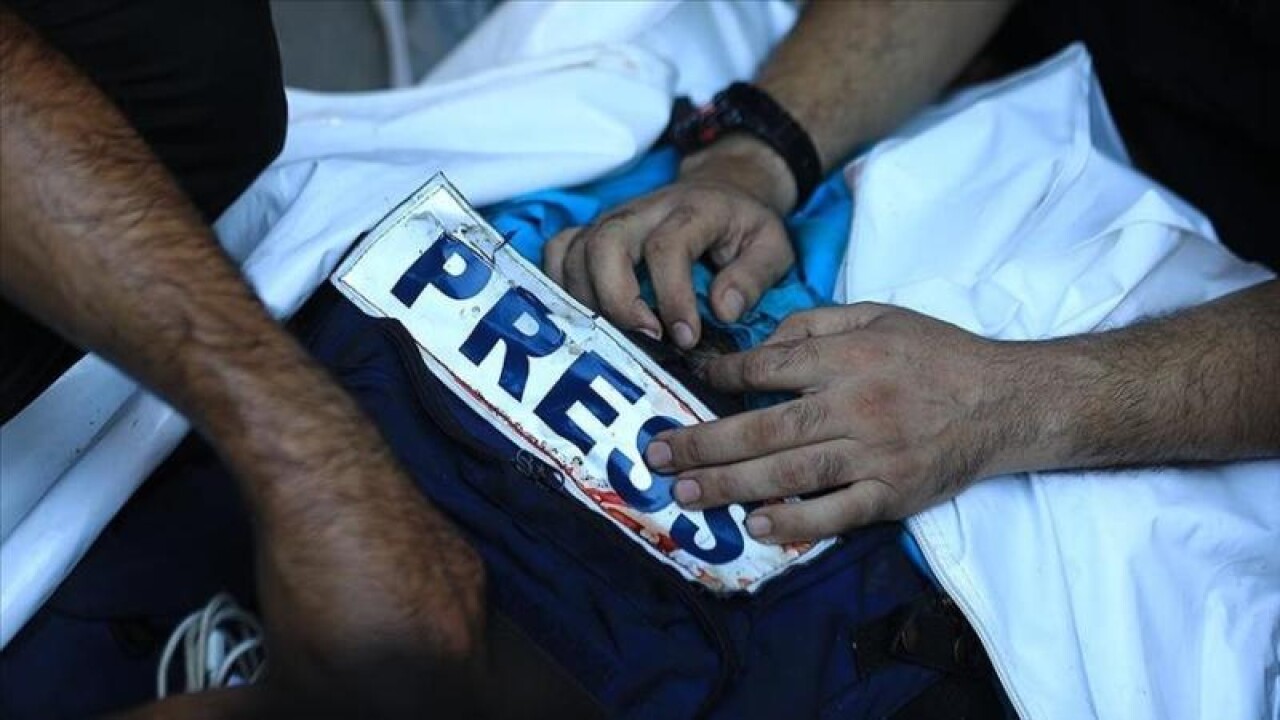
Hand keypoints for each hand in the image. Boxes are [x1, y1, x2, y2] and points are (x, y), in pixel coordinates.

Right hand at [543, 137, 796, 348]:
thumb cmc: (744, 227)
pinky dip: (561, 284)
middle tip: (644, 339)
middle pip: (606, 244)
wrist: (722, 189)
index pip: (667, 248)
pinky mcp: (592, 230)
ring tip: (617, 337)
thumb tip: (722, 311)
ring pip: (575, 252)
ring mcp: (611, 219)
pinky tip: (585, 316)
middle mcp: (643, 210)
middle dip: (617, 299)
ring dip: (588, 301)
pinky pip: (557, 251)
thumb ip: (753, 277)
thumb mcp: (772, 246)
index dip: (672, 297)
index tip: (686, 338)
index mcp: (692, 210)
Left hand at [645, 303, 1018, 542]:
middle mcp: (855, 404)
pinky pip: (837, 512)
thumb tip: (762, 346)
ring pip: (789, 472)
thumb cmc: (936, 354)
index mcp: (847, 357)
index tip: (690, 384)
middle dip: (704, 443)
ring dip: (731, 486)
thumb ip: (817, 322)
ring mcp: (874, 453)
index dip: (721, 377)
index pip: (768, 368)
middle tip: (658, 456)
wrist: (1006, 400)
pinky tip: (757, 528)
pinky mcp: (893, 492)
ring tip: (686, 494)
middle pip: (765, 428)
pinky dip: (796, 522)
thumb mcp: (879, 314)